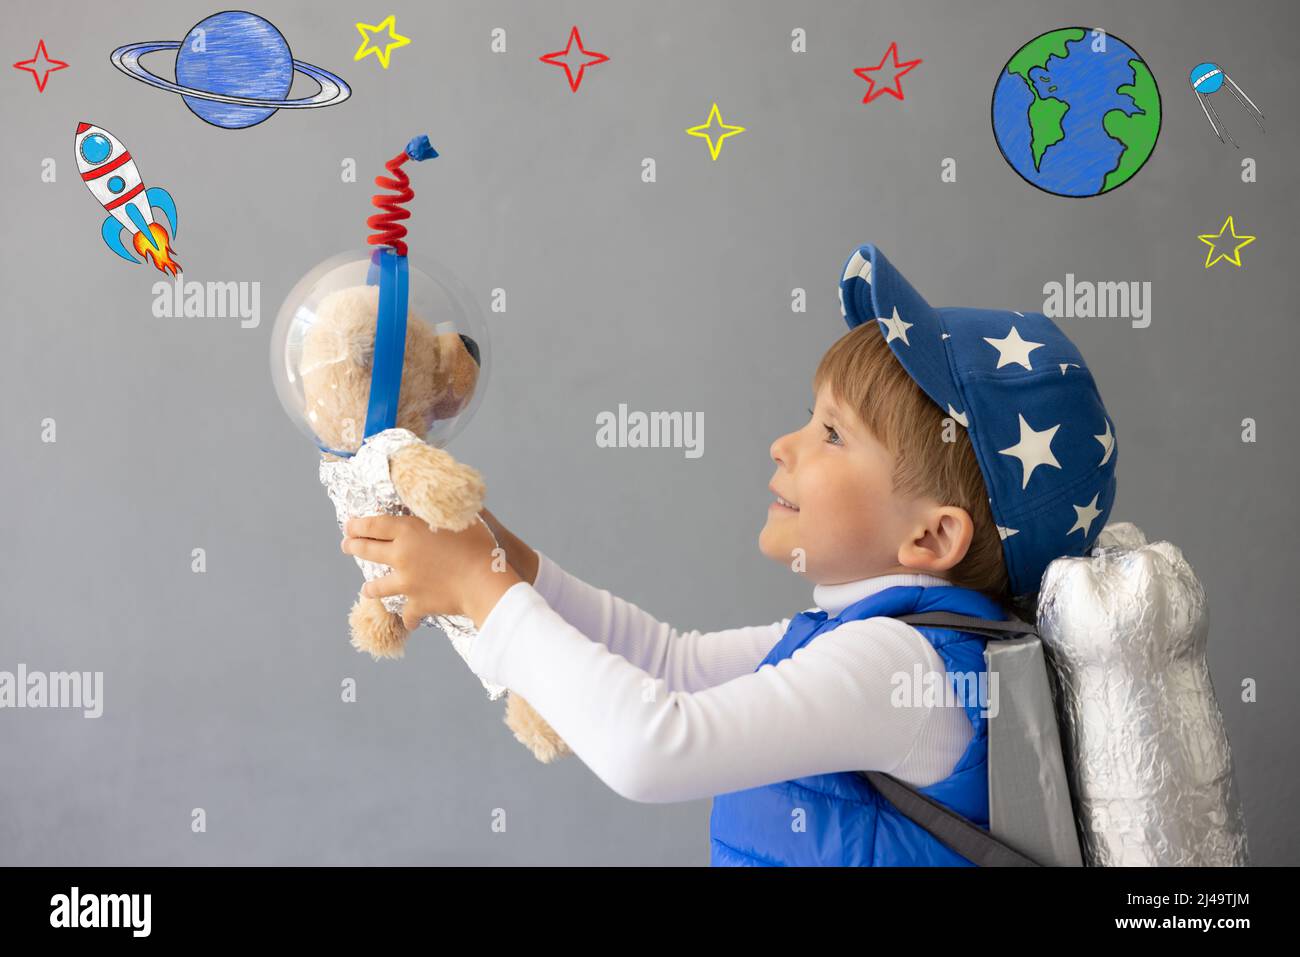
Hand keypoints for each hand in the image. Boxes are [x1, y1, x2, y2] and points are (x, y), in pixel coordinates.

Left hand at [341, 514, 522, 630]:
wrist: (484, 582)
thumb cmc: (478, 545)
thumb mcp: (461, 518)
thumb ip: (445, 511)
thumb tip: (444, 501)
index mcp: (408, 531)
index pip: (373, 525)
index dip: (358, 525)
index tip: (349, 526)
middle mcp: (401, 556)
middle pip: (368, 550)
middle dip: (353, 547)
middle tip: (346, 545)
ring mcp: (406, 582)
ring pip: (378, 586)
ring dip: (371, 587)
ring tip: (367, 589)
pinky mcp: (418, 603)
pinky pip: (407, 614)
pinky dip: (409, 618)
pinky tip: (409, 622)